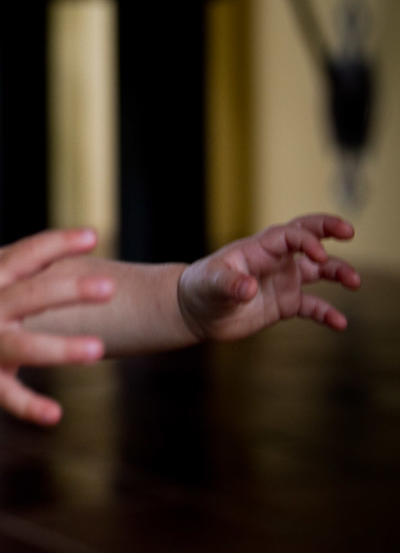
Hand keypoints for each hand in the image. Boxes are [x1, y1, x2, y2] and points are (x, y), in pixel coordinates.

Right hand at [0, 228, 111, 425]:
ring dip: (61, 348)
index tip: (92, 235)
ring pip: (25, 346)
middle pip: (32, 295)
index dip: (59, 243)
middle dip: (71, 290)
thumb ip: (12, 262)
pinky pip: (6, 394)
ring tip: (98, 349)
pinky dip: (28, 406)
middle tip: (109, 287)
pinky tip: (54, 415)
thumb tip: (59, 247)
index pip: (27, 254)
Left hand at [177, 214, 359, 341]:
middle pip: (306, 236)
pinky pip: (312, 306)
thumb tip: (248, 288)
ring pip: (319, 270)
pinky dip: (327, 313)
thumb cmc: (199, 289)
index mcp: (258, 248)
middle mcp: (275, 260)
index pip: (289, 235)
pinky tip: (340, 323)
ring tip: (355, 282)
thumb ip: (228, 284)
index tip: (320, 255)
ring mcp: (282, 281)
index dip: (307, 241)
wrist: (196, 311)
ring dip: (338, 271)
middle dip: (329, 229)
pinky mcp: (284, 304)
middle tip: (350, 230)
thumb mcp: (209, 285)